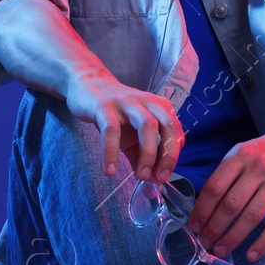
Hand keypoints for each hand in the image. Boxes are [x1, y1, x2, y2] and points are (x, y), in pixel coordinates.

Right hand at [63, 70, 185, 183]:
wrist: (88, 84)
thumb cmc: (116, 112)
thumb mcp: (132, 134)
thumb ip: (141, 155)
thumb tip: (151, 180)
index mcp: (159, 107)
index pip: (175, 131)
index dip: (174, 155)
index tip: (164, 175)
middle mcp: (147, 102)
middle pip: (168, 125)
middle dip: (168, 154)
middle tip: (160, 177)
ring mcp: (127, 103)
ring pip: (146, 126)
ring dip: (147, 154)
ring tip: (141, 176)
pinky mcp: (104, 107)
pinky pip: (111, 131)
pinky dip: (111, 152)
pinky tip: (110, 171)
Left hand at [188, 125, 264, 262]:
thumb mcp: (242, 153)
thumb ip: (226, 175)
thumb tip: (204, 209)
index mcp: (239, 156)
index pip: (215, 187)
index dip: (202, 210)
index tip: (194, 226)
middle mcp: (258, 168)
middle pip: (231, 204)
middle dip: (214, 228)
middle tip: (205, 242)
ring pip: (252, 216)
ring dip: (233, 237)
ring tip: (221, 250)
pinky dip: (263, 242)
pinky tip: (251, 254)